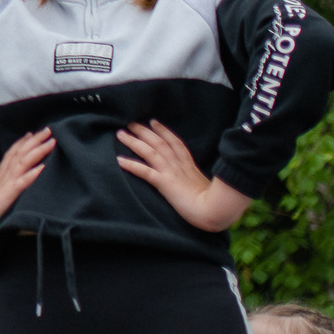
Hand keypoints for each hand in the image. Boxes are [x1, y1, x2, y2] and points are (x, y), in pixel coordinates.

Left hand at [116, 120, 250, 231]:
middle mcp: (179, 165)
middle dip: (144, 131)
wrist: (214, 211)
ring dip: (134, 142)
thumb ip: (195, 181)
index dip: (163, 131)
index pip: (175, 142)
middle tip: (130, 122)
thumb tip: (192, 183)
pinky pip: (145, 172)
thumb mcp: (204, 186)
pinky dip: (131, 165)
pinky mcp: (165, 183)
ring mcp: (171, 173)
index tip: (153, 122)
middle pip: (159, 142)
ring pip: (150, 151)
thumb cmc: (213, 203)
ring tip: (121, 134)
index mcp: (189, 165)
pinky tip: (119, 160)